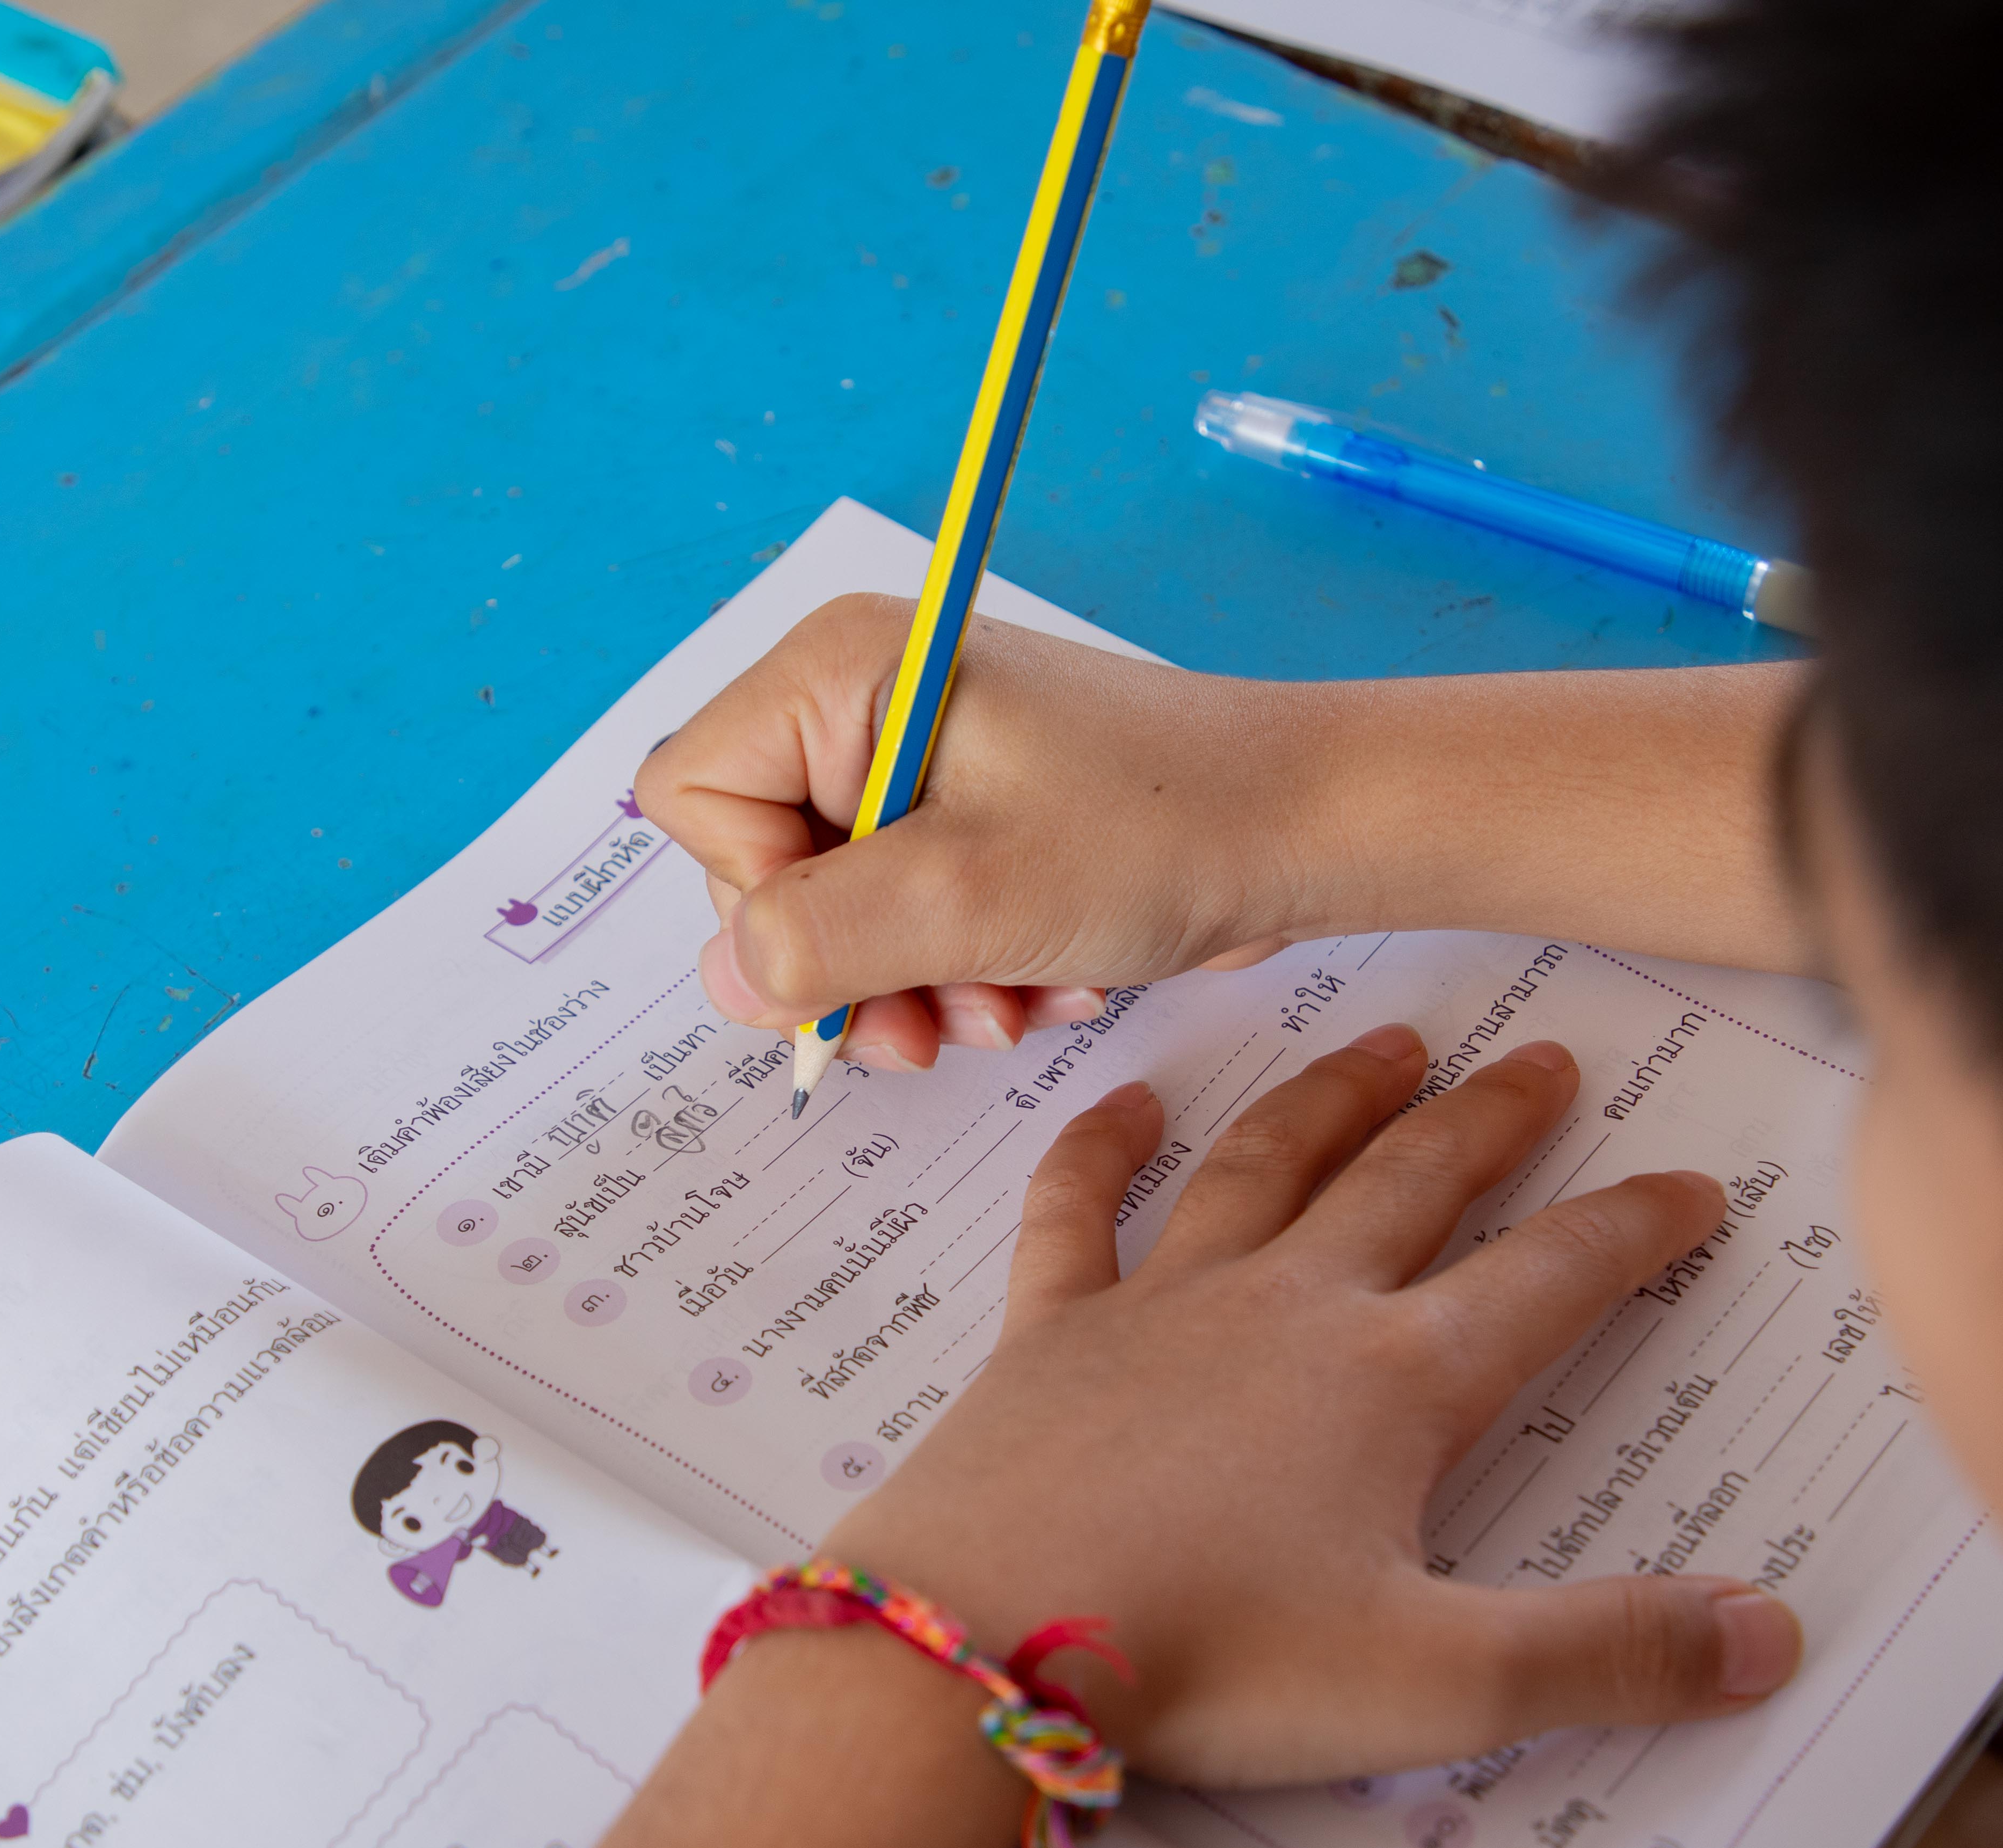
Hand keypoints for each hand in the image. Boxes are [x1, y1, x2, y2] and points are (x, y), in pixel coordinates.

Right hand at [634, 594, 1326, 1070]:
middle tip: (943, 1023)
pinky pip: (908, 913)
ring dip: (920, 983)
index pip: (693, 796)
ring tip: (1017, 1000)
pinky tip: (1046, 977)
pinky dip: (966, 965)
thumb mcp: (965, 900)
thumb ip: (817, 941)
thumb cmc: (1158, 832)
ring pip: (837, 907)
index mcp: (839, 669)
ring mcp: (914, 754)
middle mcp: (860, 696)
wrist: (1309, 826)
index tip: (861, 944)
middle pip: (761, 863)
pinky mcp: (968, 808)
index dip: (754, 896)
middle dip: (853, 964)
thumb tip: (726, 983)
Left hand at [819, 1025, 1806, 1786]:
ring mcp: (1159, 1311)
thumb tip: (1774, 1634)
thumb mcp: (1442, 1684)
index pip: (1552, 1281)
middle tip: (1546, 1061)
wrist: (982, 1645)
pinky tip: (1130, 1101)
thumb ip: (1613, 1655)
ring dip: (1335, 1099)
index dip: (1633, 1230)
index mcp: (1394, 1385)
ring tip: (1391, 1044)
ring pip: (1266, 1166)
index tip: (1689, 1186)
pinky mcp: (1048, 1336)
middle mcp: (1286, 1312)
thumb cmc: (1209, 1662)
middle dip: (1491, 1121)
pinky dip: (1102, 1148)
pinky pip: (1075, 1212)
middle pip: (1414, 1184)